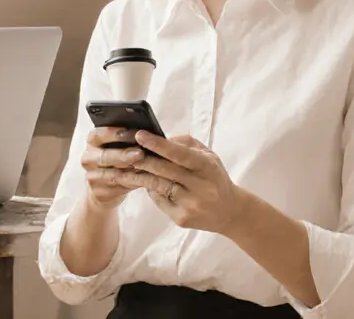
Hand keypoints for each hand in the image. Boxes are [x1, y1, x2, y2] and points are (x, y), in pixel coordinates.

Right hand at [80, 127, 147, 210]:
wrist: (104, 187)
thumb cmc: (117, 159)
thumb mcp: (117, 146)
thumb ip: (128, 140)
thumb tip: (147, 133)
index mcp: (92, 141)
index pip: (99, 134)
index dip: (115, 133)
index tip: (133, 133)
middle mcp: (88, 158)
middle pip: (105, 156)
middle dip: (124, 154)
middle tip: (140, 153)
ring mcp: (92, 177)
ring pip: (113, 174)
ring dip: (131, 172)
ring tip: (147, 168)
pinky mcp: (99, 192)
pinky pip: (118, 188)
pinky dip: (133, 184)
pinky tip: (145, 180)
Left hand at [119, 131, 244, 234]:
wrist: (229, 212)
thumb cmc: (215, 178)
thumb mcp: (209, 156)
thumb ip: (187, 144)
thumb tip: (162, 138)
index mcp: (207, 167)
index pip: (180, 154)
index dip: (158, 144)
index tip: (140, 135)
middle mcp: (200, 187)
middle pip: (165, 170)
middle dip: (143, 159)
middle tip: (125, 151)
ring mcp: (190, 205)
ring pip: (158, 186)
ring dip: (139, 175)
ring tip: (124, 168)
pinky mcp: (181, 218)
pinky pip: (159, 200)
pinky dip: (150, 189)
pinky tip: (142, 182)